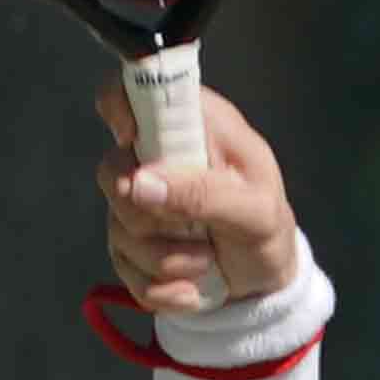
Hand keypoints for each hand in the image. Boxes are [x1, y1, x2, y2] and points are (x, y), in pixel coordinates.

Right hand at [91, 84, 301, 318]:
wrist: (266, 284)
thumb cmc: (268, 230)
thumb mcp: (255, 211)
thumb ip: (202, 193)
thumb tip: (138, 184)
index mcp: (195, 126)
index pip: (135, 91)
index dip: (121, 109)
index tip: (134, 145)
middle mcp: (159, 157)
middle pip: (111, 168)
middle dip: (149, 213)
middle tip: (193, 229)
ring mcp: (141, 201)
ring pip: (118, 226)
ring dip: (165, 258)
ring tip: (206, 261)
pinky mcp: (131, 244)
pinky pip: (123, 266)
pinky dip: (160, 286)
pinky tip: (192, 287)